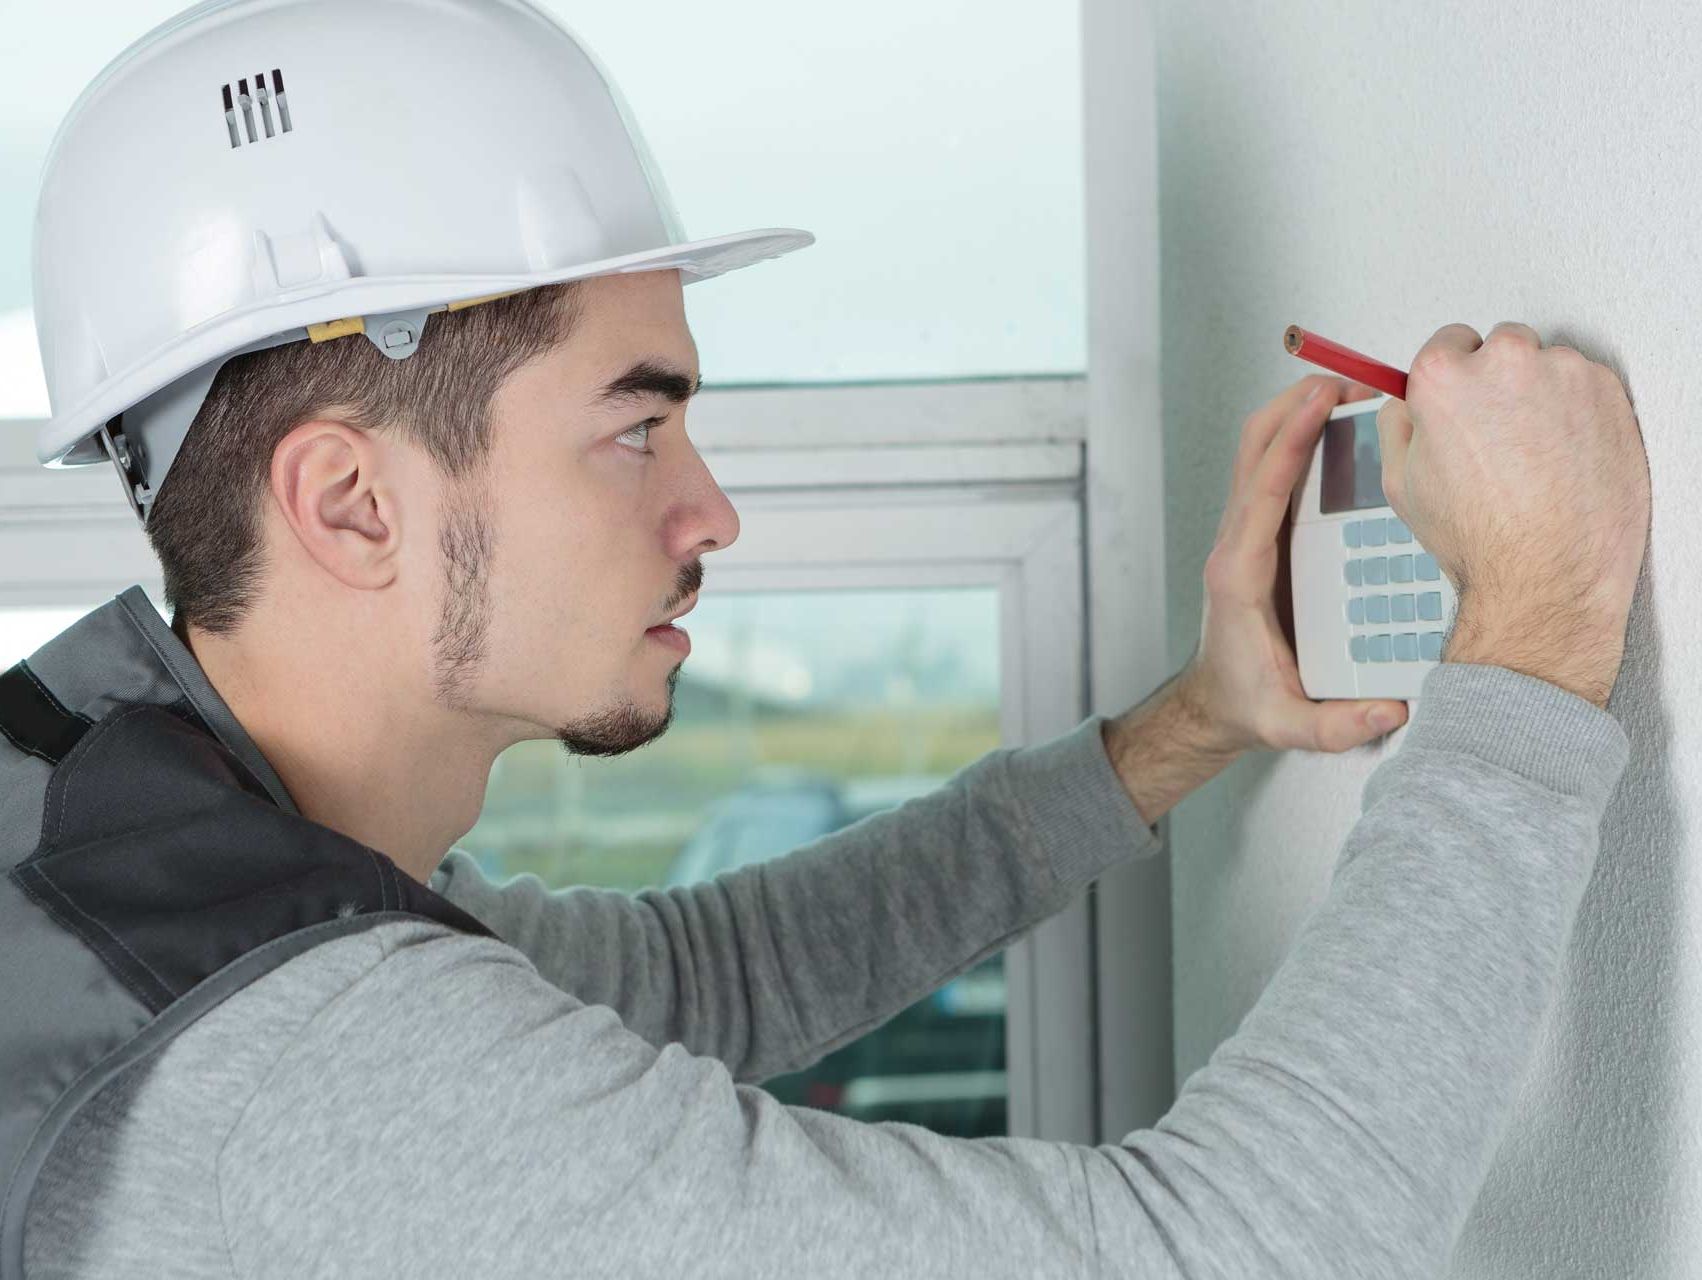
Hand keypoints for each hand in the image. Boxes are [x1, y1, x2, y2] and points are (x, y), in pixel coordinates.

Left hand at [1178, 375, 1410, 755]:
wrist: (1215, 705)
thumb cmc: (1247, 705)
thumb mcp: (1290, 727)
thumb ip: (1337, 726)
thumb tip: (1391, 712)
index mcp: (1240, 575)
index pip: (1262, 491)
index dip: (1291, 441)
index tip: (1320, 401)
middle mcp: (1235, 545)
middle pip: (1253, 451)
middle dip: (1294, 406)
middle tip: (1349, 382)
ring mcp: (1243, 535)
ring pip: (1259, 454)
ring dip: (1296, 416)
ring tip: (1351, 394)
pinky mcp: (1259, 536)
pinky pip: (1275, 473)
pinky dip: (1300, 441)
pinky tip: (1343, 433)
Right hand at [1376, 324, 1649, 707]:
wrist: (1549, 574)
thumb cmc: (1482, 538)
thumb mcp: (1400, 484)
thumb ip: (1397, 427)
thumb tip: (1404, 405)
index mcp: (1445, 377)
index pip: (1447, 340)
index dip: (1452, 377)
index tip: (1462, 400)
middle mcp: (1506, 362)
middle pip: (1499, 347)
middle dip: (1497, 383)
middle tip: (1496, 436)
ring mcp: (1563, 372)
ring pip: (1546, 367)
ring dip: (1540, 396)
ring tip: (1533, 456)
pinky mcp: (1608, 391)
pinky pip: (1586, 387)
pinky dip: (1577, 413)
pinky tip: (1562, 459)